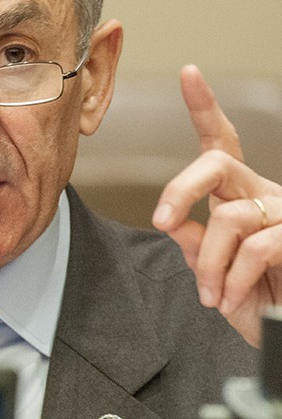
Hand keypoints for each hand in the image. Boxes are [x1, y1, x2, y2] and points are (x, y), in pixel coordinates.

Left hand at [152, 65, 281, 347]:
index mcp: (238, 196)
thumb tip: (176, 223)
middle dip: (180, 189)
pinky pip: (256, 248)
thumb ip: (194, 245)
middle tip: (161, 221)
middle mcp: (263, 194)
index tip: (190, 73)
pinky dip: (232, 280)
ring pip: (228, 218)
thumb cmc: (253, 301)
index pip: (221, 144)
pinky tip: (230, 300)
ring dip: (209, 264)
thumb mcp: (212, 275)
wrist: (279, 331)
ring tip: (211, 295)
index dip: (205, 107)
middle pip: (216, 164)